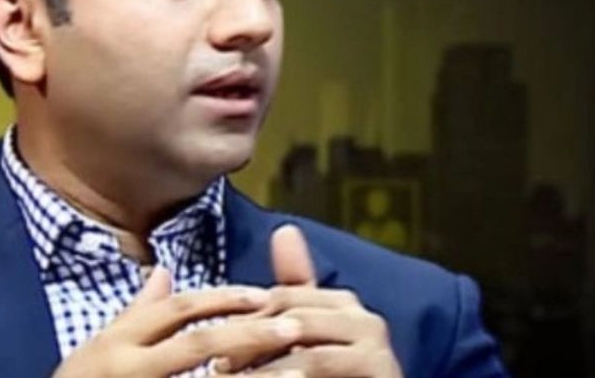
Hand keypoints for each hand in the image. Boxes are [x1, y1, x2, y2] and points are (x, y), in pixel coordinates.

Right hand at [51, 267, 312, 377]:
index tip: (263, 295)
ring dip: (258, 377)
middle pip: (199, 343)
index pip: (177, 310)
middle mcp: (128, 369)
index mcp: (116, 344)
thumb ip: (134, 315)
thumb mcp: (97, 351)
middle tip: (296, 325)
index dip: (222, 299)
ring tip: (300, 370)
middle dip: (251, 332)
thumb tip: (164, 273)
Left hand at [213, 226, 402, 376]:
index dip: (244, 321)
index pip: (282, 298)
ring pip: (303, 341)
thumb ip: (290, 295)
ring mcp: (377, 345)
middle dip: (249, 342)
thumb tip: (285, 230)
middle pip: (291, 317)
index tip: (212, 349)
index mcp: (342, 304)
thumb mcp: (300, 342)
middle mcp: (364, 319)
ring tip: (225, 376)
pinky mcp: (382, 370)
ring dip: (261, 365)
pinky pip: (318, 363)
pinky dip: (282, 374)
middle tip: (217, 366)